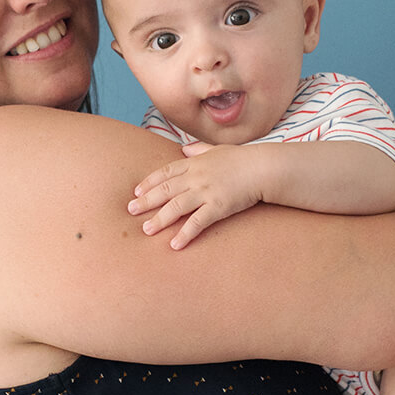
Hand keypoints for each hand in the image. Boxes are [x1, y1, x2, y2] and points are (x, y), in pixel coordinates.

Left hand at [128, 143, 265, 248]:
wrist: (263, 168)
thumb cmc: (243, 158)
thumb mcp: (218, 149)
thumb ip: (199, 150)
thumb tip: (185, 149)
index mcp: (195, 163)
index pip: (166, 172)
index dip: (149, 182)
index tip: (136, 191)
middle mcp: (196, 176)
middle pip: (165, 190)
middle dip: (146, 201)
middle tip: (131, 210)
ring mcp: (206, 191)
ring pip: (176, 207)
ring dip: (159, 219)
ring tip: (146, 230)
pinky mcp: (218, 206)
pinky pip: (197, 222)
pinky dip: (185, 234)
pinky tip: (174, 244)